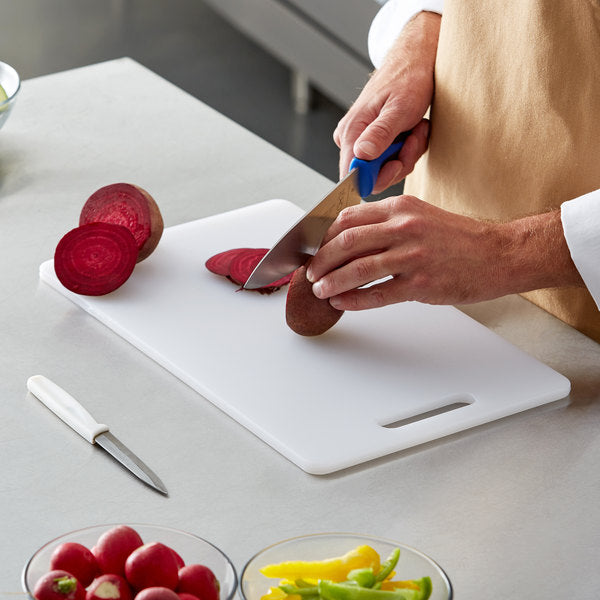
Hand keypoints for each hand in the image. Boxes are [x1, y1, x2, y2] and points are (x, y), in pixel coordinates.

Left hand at [305, 195, 583, 309]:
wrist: (499, 254)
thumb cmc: (459, 239)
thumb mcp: (420, 216)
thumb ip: (386, 224)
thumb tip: (349, 240)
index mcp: (400, 208)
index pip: (348, 217)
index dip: (323, 235)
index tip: (313, 248)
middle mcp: (404, 228)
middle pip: (346, 242)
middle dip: (320, 260)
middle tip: (310, 273)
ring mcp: (413, 256)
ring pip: (357, 269)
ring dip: (332, 282)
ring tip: (320, 291)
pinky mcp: (421, 284)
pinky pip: (378, 294)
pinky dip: (355, 301)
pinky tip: (343, 304)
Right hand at [334, 11, 440, 192]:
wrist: (416, 59)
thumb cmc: (408, 78)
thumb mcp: (399, 108)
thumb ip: (380, 134)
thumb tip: (361, 155)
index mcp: (350, 132)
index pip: (352, 175)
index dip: (377, 177)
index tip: (398, 163)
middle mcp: (352, 139)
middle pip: (372, 176)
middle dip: (399, 162)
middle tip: (413, 138)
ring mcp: (363, 140)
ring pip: (386, 169)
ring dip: (408, 153)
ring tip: (416, 128)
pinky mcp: (375, 140)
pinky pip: (392, 159)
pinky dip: (408, 148)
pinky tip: (414, 130)